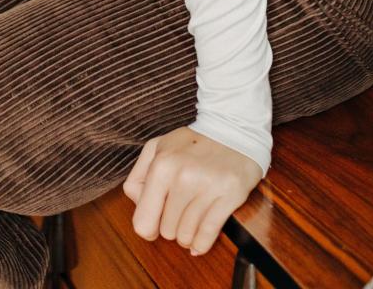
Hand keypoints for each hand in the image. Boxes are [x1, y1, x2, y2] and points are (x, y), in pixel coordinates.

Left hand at [122, 126, 262, 255]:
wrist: (234, 129)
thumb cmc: (192, 143)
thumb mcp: (156, 149)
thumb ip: (138, 178)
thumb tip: (139, 208)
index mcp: (161, 166)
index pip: (143, 223)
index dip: (149, 228)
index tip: (157, 222)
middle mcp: (183, 177)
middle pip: (167, 231)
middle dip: (172, 227)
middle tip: (180, 213)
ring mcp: (208, 186)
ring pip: (187, 236)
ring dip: (188, 234)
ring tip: (192, 220)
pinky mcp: (230, 194)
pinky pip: (208, 234)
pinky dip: (202, 242)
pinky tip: (201, 239)